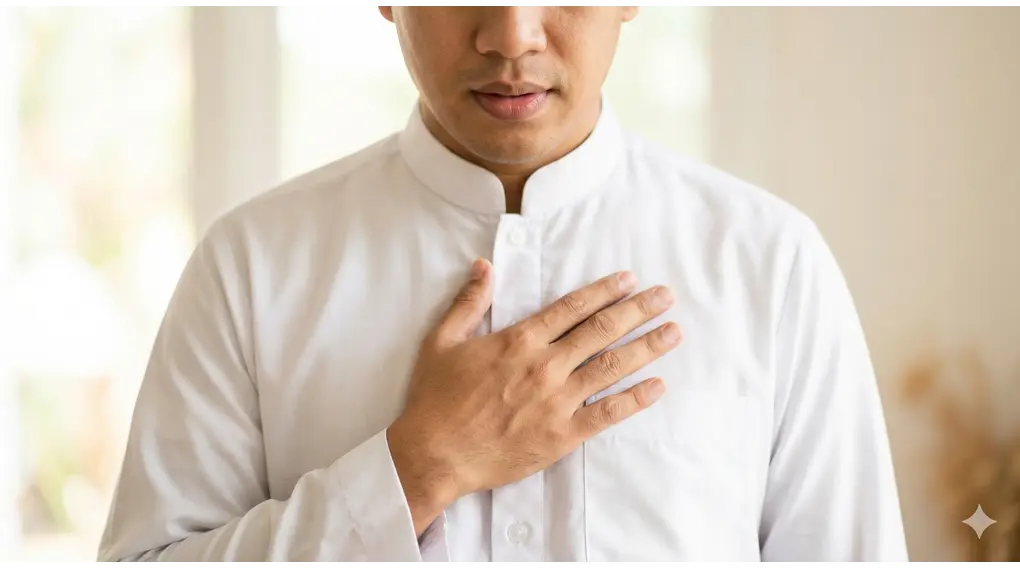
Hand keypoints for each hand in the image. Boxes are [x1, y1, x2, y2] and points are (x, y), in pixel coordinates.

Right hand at [387, 258, 682, 534]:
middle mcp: (545, 365)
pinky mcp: (562, 435)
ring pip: (612, 367)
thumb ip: (468, 301)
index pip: (572, 307)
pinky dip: (635, 399)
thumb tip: (483, 266)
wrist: (434, 454)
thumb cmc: (435, 399)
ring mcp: (557, 401)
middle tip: (665, 296)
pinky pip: (608, 414)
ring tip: (673, 332)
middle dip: (638, 310)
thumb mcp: (442, 341)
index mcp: (519, 340)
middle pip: (602, 331)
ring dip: (646, 347)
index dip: (604, 291)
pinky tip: (658, 387)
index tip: (629, 279)